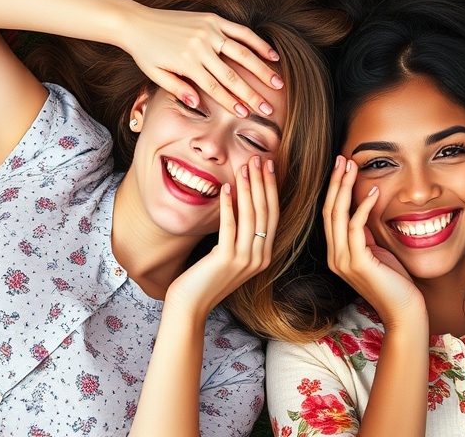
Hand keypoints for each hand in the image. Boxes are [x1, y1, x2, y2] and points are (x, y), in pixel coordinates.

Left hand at [120, 3, 282, 117]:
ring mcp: (208, 31)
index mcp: (186, 63)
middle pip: (232, 74)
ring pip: (242, 53)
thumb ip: (178, 89)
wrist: (137, 22)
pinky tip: (272, 55)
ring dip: (262, 69)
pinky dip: (257, 43)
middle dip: (252, 93)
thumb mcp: (155, 75)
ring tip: (278, 84)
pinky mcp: (213, 19)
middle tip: (268, 108)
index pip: (214, 87)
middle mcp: (200, 46)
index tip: (247, 114)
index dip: (231, 102)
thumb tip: (197, 104)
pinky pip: (240, 31)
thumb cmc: (146, 53)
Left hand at [164, 156, 278, 319]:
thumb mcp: (228, 255)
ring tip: (244, 167)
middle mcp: (260, 257)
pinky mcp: (227, 259)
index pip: (273, 215)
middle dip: (263, 182)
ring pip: (251, 216)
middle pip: (266, 212)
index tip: (268, 166)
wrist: (191, 306)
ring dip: (248, 188)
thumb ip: (238, 236)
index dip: (272, 188)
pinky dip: (229, 205)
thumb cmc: (205, 279)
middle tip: (259, 159)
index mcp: (264, 255)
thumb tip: (239, 205)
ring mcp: (245, 259)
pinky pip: (230, 226)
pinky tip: (226, 187)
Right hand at [323, 156, 425, 328]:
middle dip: (334, 182)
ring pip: (336, 215)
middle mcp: (334, 256)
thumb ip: (366, 233)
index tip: (342, 166)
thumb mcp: (377, 251)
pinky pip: (355, 228)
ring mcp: (343, 261)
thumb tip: (364, 206)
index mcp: (336, 253)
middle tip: (341, 158)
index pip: (329, 214)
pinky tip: (373, 191)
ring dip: (344, 188)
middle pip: (328, 210)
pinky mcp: (357, 263)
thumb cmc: (395, 283)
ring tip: (351, 166)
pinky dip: (363, 207)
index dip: (334, 189)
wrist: (404, 312)